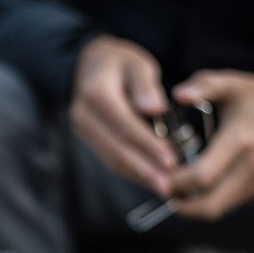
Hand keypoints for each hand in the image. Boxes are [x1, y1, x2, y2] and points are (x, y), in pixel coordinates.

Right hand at [70, 35, 177, 194]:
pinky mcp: (90, 141)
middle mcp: (83, 115)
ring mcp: (83, 131)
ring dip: (139, 176)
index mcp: (95, 92)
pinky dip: (133, 172)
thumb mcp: (136, 64)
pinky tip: (152, 180)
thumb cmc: (119, 64)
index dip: (147, 144)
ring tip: (164, 188)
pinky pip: (111, 160)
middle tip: (168, 185)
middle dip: (143, 169)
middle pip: (115, 148)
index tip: (170, 160)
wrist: (89, 68)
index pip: (124, 124)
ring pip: (112, 159)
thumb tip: (155, 108)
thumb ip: (145, 86)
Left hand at [169, 69, 253, 219]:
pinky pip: (228, 205)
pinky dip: (208, 201)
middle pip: (210, 205)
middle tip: (160, 191)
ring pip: (218, 210)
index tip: (156, 177)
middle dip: (180, 205)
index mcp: (241, 140)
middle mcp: (253, 166)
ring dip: (192, 206)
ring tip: (173, 188)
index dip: (175, 183)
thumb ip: (203, 86)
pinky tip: (193, 185)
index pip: (202, 176)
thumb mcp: (230, 82)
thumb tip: (177, 95)